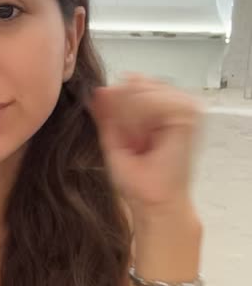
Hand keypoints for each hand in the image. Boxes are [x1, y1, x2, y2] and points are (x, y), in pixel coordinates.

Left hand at [86, 73, 203, 215]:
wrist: (154, 203)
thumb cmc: (139, 181)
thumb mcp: (114, 141)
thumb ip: (106, 115)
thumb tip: (97, 90)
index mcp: (160, 107)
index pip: (134, 82)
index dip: (117, 101)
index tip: (120, 133)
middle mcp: (175, 103)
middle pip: (137, 83)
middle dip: (124, 111)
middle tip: (131, 141)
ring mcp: (184, 107)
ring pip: (142, 90)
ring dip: (131, 117)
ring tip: (137, 143)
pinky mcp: (187, 114)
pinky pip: (152, 100)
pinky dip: (140, 120)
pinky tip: (143, 139)